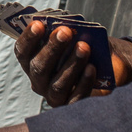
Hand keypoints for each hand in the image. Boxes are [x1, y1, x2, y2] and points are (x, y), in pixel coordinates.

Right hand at [12, 21, 131, 106]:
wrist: (108, 68)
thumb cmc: (84, 48)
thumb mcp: (75, 36)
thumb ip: (66, 30)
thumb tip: (65, 24)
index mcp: (33, 61)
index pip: (23, 52)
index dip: (28, 39)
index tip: (38, 24)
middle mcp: (39, 81)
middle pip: (39, 68)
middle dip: (52, 48)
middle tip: (65, 32)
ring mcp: (54, 96)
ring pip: (57, 85)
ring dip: (71, 64)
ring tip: (84, 47)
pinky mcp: (71, 106)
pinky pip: (75, 98)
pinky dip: (83, 83)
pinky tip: (91, 68)